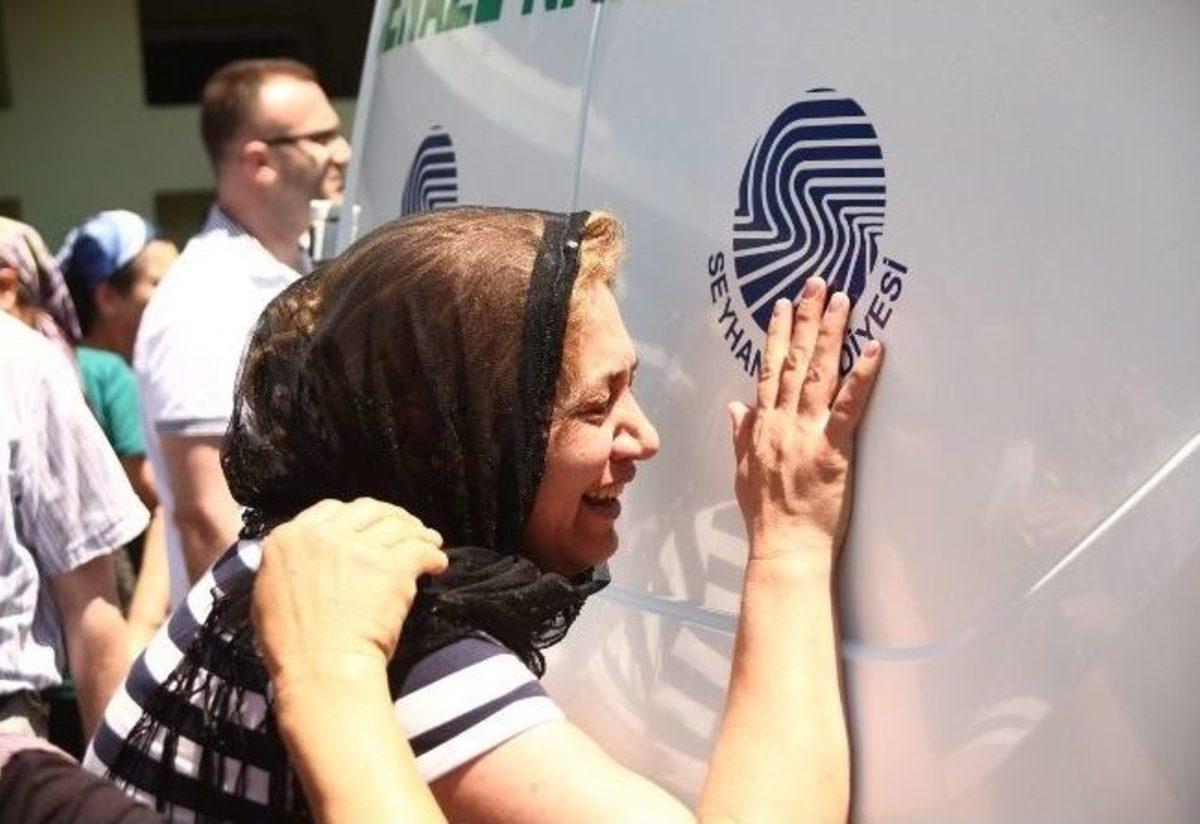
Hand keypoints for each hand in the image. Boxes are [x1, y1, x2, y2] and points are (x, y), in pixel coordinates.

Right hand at [252, 498, 446, 687]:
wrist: (322, 666)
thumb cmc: (292, 644)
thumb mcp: (268, 593)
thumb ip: (287, 565)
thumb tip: (304, 557)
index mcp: (290, 538)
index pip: (330, 509)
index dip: (354, 515)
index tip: (368, 524)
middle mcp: (325, 534)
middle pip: (367, 509)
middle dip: (389, 516)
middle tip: (404, 527)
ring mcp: (360, 547)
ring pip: (398, 526)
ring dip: (418, 532)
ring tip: (430, 541)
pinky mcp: (391, 565)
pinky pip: (420, 549)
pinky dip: (432, 555)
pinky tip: (437, 564)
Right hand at [728, 277, 883, 560]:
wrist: (783, 546)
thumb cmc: (765, 515)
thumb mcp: (742, 471)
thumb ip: (740, 434)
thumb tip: (735, 405)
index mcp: (761, 426)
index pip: (767, 370)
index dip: (775, 334)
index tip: (782, 305)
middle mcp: (781, 422)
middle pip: (792, 361)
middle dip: (805, 319)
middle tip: (816, 283)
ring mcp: (806, 433)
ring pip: (817, 373)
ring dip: (830, 333)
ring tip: (840, 301)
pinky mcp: (833, 449)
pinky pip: (848, 406)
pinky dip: (861, 376)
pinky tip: (873, 349)